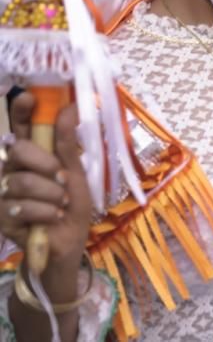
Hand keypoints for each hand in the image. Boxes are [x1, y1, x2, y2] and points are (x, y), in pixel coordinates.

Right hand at [0, 93, 91, 285]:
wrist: (68, 245)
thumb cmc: (72, 206)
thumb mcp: (76, 174)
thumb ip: (68, 144)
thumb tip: (71, 107)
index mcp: (32, 156)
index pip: (20, 128)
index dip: (20, 111)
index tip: (28, 96)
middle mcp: (12, 170)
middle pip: (16, 151)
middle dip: (44, 164)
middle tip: (62, 179)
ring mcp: (3, 192)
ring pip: (20, 181)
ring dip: (49, 194)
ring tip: (61, 204)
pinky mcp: (1, 216)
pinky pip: (20, 206)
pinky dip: (45, 212)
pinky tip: (51, 218)